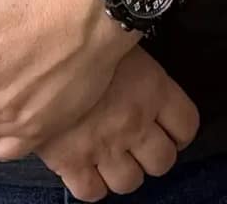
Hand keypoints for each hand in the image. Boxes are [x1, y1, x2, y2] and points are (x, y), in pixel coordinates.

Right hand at [34, 50, 200, 200]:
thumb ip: (141, 74)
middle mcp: (134, 122)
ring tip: (114, 158)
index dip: (180, 132)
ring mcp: (103, 145)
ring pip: (130, 182)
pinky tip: (88, 169)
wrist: (39, 46)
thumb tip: (146, 81)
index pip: (186, 126)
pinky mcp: (70, 160)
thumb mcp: (123, 46)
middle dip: (154, 156)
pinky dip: (93, 186)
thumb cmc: (84, 38)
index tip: (169, 131)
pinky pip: (92, 192)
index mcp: (153, 90)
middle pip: (163, 161)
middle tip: (140, 145)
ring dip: (125, 173)